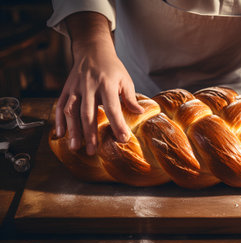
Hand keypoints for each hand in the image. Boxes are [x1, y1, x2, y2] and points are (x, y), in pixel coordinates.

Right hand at [55, 12, 142, 154]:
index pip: (113, 108)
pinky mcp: (66, 89)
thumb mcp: (125, 80)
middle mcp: (89, 86)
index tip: (123, 138)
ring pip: (71, 111)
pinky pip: (59, 106)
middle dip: (90, 133)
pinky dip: (59, 120)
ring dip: (72, 130)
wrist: (93, 50)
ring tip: (75, 147)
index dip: (118, 124)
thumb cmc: (112, 67)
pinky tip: (61, 134)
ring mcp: (75, 88)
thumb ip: (130, 98)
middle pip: (88, 113)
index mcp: (107, 84)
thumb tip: (139, 113)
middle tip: (92, 151)